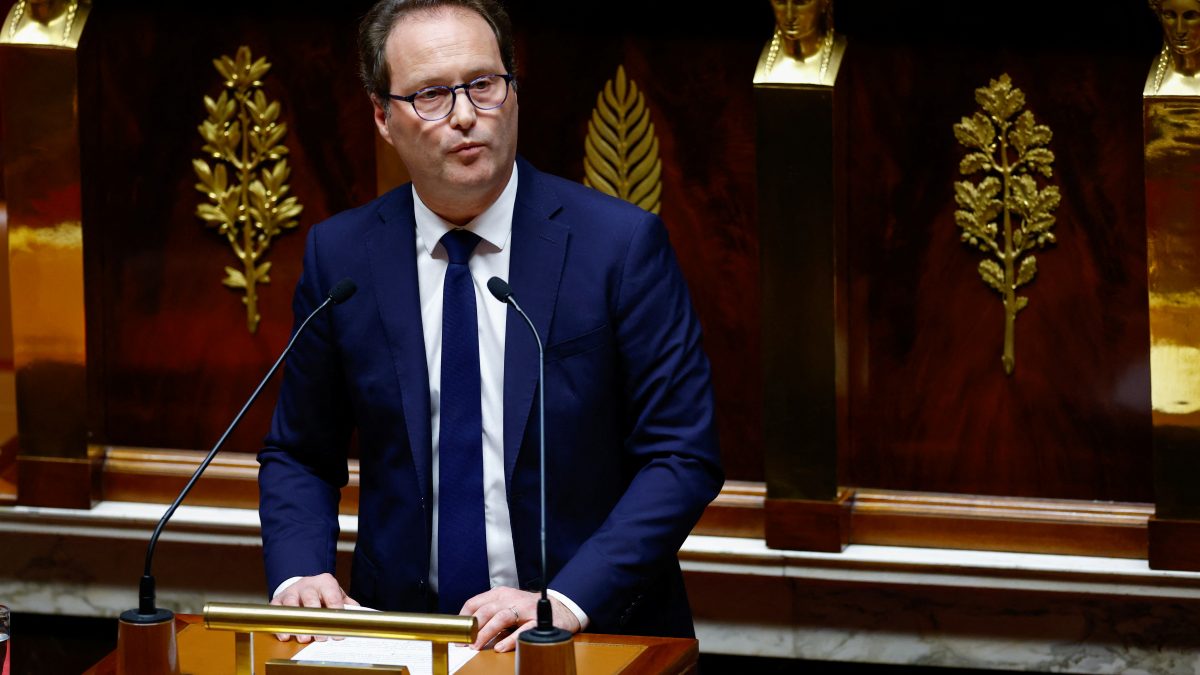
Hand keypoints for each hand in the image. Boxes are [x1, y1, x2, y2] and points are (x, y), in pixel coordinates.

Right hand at [270, 573, 358, 642]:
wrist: (303, 585)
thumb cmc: (322, 593)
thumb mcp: (337, 594)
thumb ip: (347, 604)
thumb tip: (359, 616)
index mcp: (325, 582)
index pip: (332, 596)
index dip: (336, 613)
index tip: (339, 630)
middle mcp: (307, 585)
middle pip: (310, 599)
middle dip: (316, 619)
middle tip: (322, 637)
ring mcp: (291, 592)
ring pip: (291, 604)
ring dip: (298, 623)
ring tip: (304, 639)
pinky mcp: (278, 600)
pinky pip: (277, 611)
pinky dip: (280, 625)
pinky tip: (286, 636)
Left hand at [460, 587, 580, 652]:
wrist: (559, 609)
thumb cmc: (528, 610)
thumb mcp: (506, 607)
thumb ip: (489, 617)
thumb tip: (468, 634)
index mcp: (500, 594)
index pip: (474, 602)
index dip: (463, 618)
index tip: (457, 633)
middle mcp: (511, 598)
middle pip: (486, 611)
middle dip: (473, 628)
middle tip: (465, 643)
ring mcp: (524, 608)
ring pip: (501, 618)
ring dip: (486, 633)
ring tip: (477, 646)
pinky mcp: (537, 619)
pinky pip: (522, 629)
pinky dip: (510, 639)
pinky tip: (501, 647)